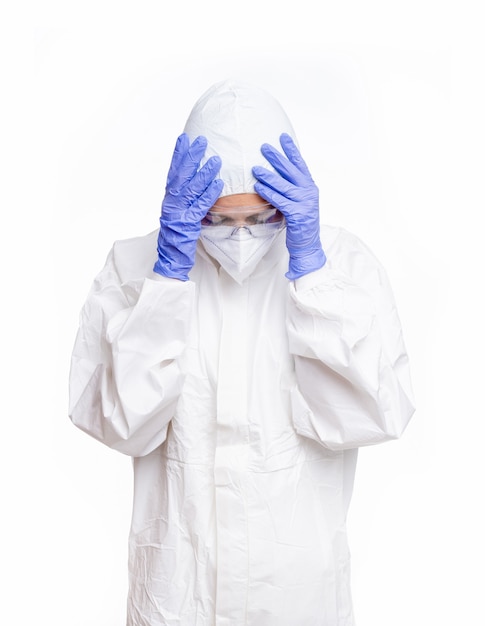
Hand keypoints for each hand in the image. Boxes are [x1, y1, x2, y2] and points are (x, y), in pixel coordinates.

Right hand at [154, 133, 222, 279]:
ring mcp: (178, 213)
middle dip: (191, 157)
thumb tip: (196, 180)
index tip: (185, 139)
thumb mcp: (179, 213)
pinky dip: (209, 194)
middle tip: (201, 141)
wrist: (171, 257)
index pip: (173, 172)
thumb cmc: (177, 235)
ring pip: (192, 189)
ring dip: (204, 173)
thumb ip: (185, 198)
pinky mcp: (188, 224)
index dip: (178, 155)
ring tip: (216, 159)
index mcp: (168, 199)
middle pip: (181, 176)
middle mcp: (171, 203)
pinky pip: (200, 206)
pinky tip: (218, 184)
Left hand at [252, 133, 325, 278]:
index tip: (282, 137)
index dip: (291, 150)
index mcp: (310, 186)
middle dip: (276, 158)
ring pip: (284, 185)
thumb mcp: (298, 201)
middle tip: (263, 147)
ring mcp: (305, 203)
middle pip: (290, 171)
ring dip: (268, 176)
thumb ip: (291, 187)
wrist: (307, 244)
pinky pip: (280, 201)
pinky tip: (258, 187)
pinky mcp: (297, 214)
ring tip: (255, 168)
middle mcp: (309, 192)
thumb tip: (276, 173)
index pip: (300, 164)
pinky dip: (269, 193)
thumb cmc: (300, 222)